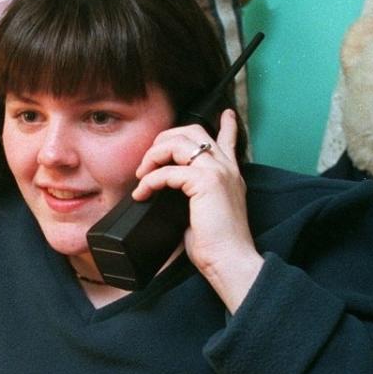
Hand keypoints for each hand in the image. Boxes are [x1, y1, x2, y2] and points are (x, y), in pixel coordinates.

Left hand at [133, 109, 263, 311]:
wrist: (230, 260)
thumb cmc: (216, 246)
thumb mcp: (203, 215)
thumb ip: (192, 198)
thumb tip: (165, 195)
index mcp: (230, 174)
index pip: (228, 140)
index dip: (226, 125)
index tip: (224, 113)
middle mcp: (226, 167)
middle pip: (193, 131)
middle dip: (164, 139)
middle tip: (148, 160)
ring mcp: (217, 171)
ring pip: (178, 143)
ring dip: (153, 156)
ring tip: (142, 175)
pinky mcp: (206, 182)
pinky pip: (168, 171)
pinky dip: (150, 180)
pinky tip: (143, 193)